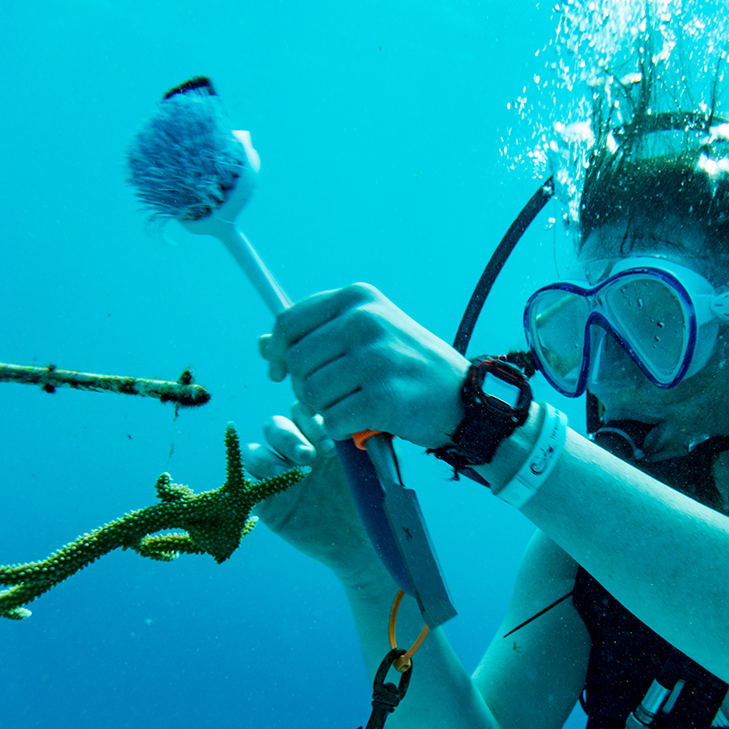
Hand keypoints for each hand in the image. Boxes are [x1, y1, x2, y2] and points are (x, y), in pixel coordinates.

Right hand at [242, 402, 386, 585]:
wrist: (361, 544)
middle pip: (277, 423)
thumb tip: (365, 421)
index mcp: (323, 438)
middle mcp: (298, 451)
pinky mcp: (266, 497)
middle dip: (290, 434)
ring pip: (258, 444)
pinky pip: (248, 473)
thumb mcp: (380, 470)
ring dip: (273, 452)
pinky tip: (282, 483)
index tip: (330, 434)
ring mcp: (280, 473)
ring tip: (299, 472)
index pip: (305, 409)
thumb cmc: (373, 504)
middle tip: (312, 455)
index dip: (312, 414)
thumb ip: (372, 443)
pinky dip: (258, 471)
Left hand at [260, 284, 468, 448]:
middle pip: (296, 363)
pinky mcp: (383, 397)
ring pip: (311, 395)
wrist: (466, 397)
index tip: (280, 372)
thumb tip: (261, 345)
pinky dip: (342, 430)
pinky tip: (364, 423)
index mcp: (358, 299)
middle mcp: (365, 321)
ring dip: (326, 411)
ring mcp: (375, 358)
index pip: (288, 323)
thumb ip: (316, 336)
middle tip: (332, 398)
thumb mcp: (368, 336)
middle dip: (304, 388)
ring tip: (353, 408)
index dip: (276, 352)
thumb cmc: (409, 366)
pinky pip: (333, 421)